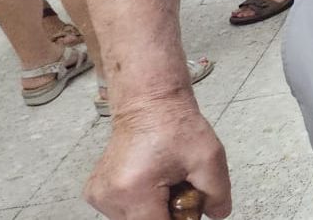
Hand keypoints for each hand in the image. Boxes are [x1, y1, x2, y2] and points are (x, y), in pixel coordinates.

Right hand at [86, 97, 231, 218]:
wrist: (148, 104)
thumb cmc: (176, 126)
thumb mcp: (209, 158)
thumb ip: (217, 193)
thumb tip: (217, 215)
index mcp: (132, 191)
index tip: (189, 205)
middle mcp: (109, 197)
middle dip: (167, 215)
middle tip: (180, 190)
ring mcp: (98, 195)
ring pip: (134, 219)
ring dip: (153, 211)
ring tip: (166, 183)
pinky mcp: (95, 192)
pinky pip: (123, 210)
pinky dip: (141, 204)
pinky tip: (151, 183)